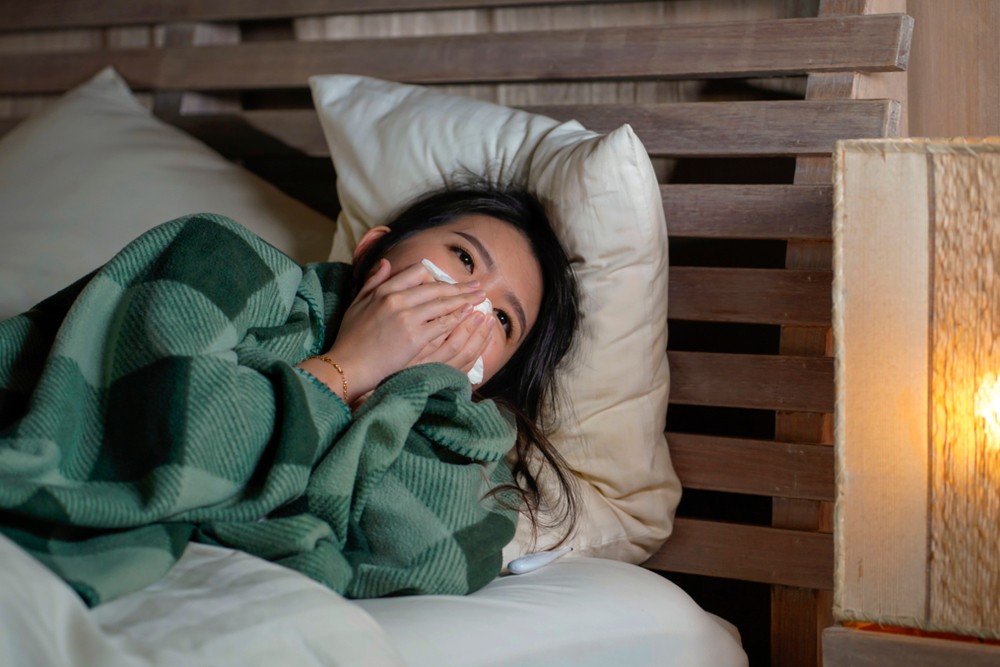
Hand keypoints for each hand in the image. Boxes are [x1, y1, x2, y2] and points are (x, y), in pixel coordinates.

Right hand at [305, 259, 487, 401]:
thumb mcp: (357, 303)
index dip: (435, 276)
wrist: (348, 365)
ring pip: (443, 303)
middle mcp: (396, 299)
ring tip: (481, 297)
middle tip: (477, 285)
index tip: (447, 282)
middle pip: (436, 286)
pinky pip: (443, 323)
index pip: (417, 272)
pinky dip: (458, 317)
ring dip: (465, 299)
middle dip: (460, 286)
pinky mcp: (415, 337)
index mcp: (383, 290)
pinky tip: (470, 315)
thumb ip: (372, 282)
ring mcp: (407, 317)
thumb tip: (386, 262)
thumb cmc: (350, 338)